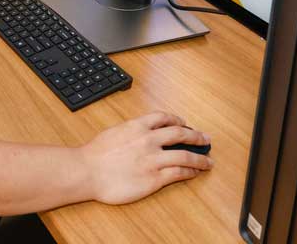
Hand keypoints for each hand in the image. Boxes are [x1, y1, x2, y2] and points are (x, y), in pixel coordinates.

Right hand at [80, 112, 211, 204]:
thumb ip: (131, 131)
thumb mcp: (115, 132)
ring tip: (208, 161)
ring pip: (186, 155)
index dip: (178, 120)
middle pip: (181, 134)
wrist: (87, 171)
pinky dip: (190, 172)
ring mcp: (153, 159)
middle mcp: (149, 140)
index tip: (184, 123)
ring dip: (200, 158)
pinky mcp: (154, 178)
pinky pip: (179, 173)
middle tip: (205, 139)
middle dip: (196, 136)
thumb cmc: (95, 154)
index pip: (165, 118)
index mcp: (138, 126)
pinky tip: (195, 172)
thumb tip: (140, 132)